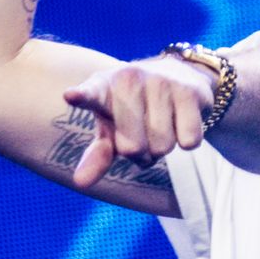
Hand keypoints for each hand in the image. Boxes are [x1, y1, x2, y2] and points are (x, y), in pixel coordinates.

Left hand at [63, 56, 214, 186]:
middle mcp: (129, 80)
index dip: (81, 96)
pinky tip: (181, 120)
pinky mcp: (189, 90)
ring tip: (161, 125)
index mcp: (102, 88)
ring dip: (163, 147)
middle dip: (140, 154)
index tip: (71, 96)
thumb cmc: (133, 110)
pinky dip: (186, 140)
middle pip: (132, 148)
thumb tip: (80, 183)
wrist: (179, 76)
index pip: (90, 95)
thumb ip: (97, 155)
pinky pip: (188, 141)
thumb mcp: (111, 128)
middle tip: (142, 134)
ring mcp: (160, 82)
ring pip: (162, 147)